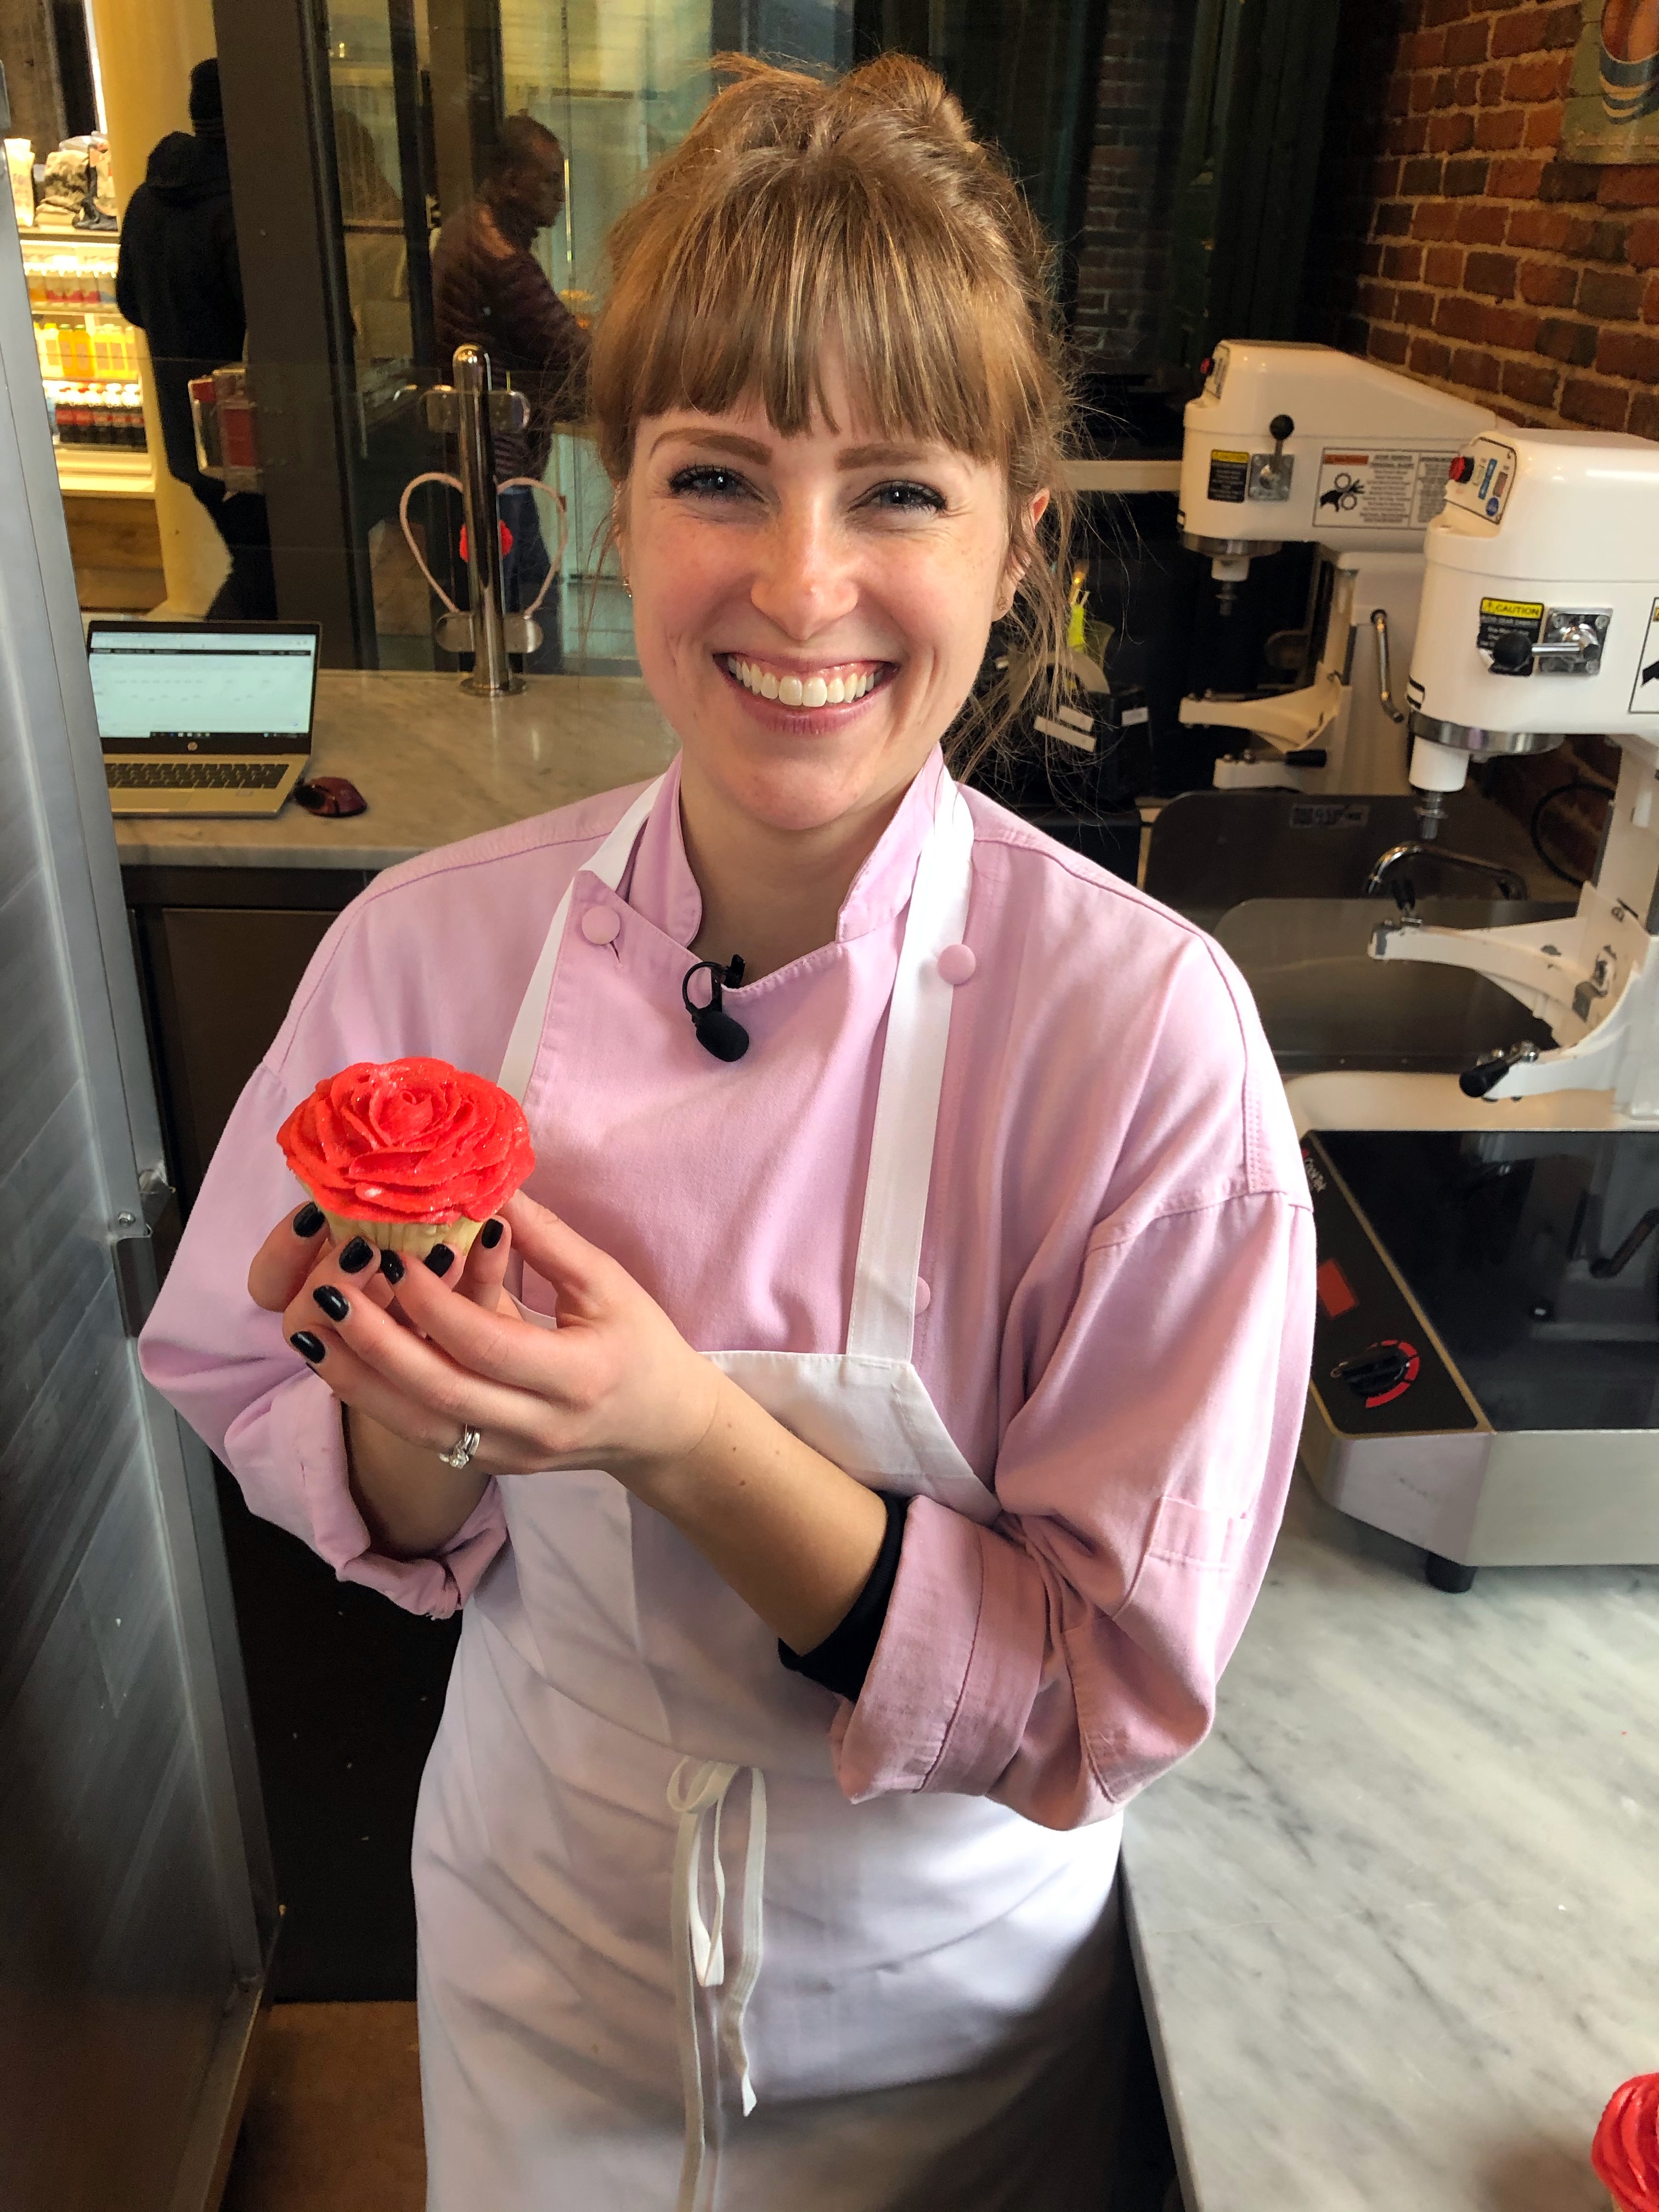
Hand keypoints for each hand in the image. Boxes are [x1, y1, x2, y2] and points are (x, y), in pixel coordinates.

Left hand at [248, 1198, 884, 1645]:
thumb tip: (486, 1187)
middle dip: (375, 1341)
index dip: (434, 1302)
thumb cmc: (642, 1345)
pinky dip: (376, 1398)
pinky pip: (421, 1434)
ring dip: (355, 1379)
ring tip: (310, 1329)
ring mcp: (507, 1455)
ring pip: (415, 1425)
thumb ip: (548, 1240)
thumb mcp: (608, 1285)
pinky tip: (340, 1360)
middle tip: (331, 1289)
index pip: (487, 1344)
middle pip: (437, 1393)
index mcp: (575, 1378)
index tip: (394, 1255)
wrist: (661, 1430)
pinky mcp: (487, 1465)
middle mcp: (536, 1427)